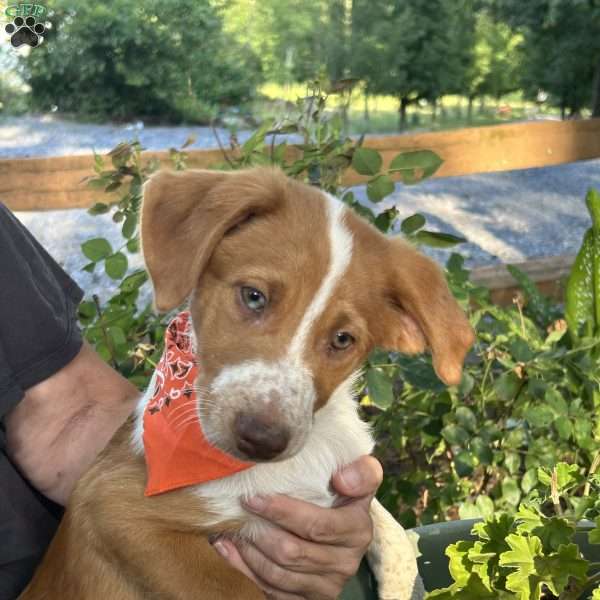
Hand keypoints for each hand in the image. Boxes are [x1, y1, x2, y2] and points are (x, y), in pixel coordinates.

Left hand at [213, 455, 382, 599]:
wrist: (346, 526)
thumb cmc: (344, 493)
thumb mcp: (359, 477)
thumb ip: (361, 472)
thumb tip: (342, 477)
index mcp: (358, 530)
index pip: (318, 526)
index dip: (283, 512)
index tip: (255, 496)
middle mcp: (346, 563)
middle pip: (292, 552)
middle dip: (260, 529)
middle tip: (239, 505)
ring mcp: (327, 585)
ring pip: (278, 574)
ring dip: (249, 550)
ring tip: (231, 526)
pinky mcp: (308, 599)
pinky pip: (270, 589)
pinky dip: (244, 567)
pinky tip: (229, 547)